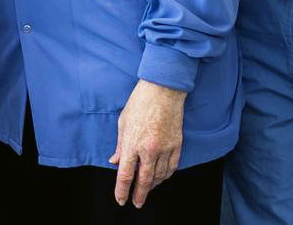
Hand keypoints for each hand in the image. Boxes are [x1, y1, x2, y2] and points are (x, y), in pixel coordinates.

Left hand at [109, 79, 185, 207]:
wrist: (163, 89)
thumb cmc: (140, 102)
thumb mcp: (123, 122)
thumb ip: (120, 145)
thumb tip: (115, 161)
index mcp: (132, 144)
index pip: (126, 175)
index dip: (122, 191)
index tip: (121, 199)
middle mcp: (149, 149)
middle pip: (144, 180)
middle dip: (140, 195)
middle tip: (137, 203)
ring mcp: (165, 148)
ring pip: (160, 176)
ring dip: (153, 185)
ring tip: (148, 189)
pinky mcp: (177, 144)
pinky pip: (172, 167)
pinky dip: (166, 175)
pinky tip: (162, 177)